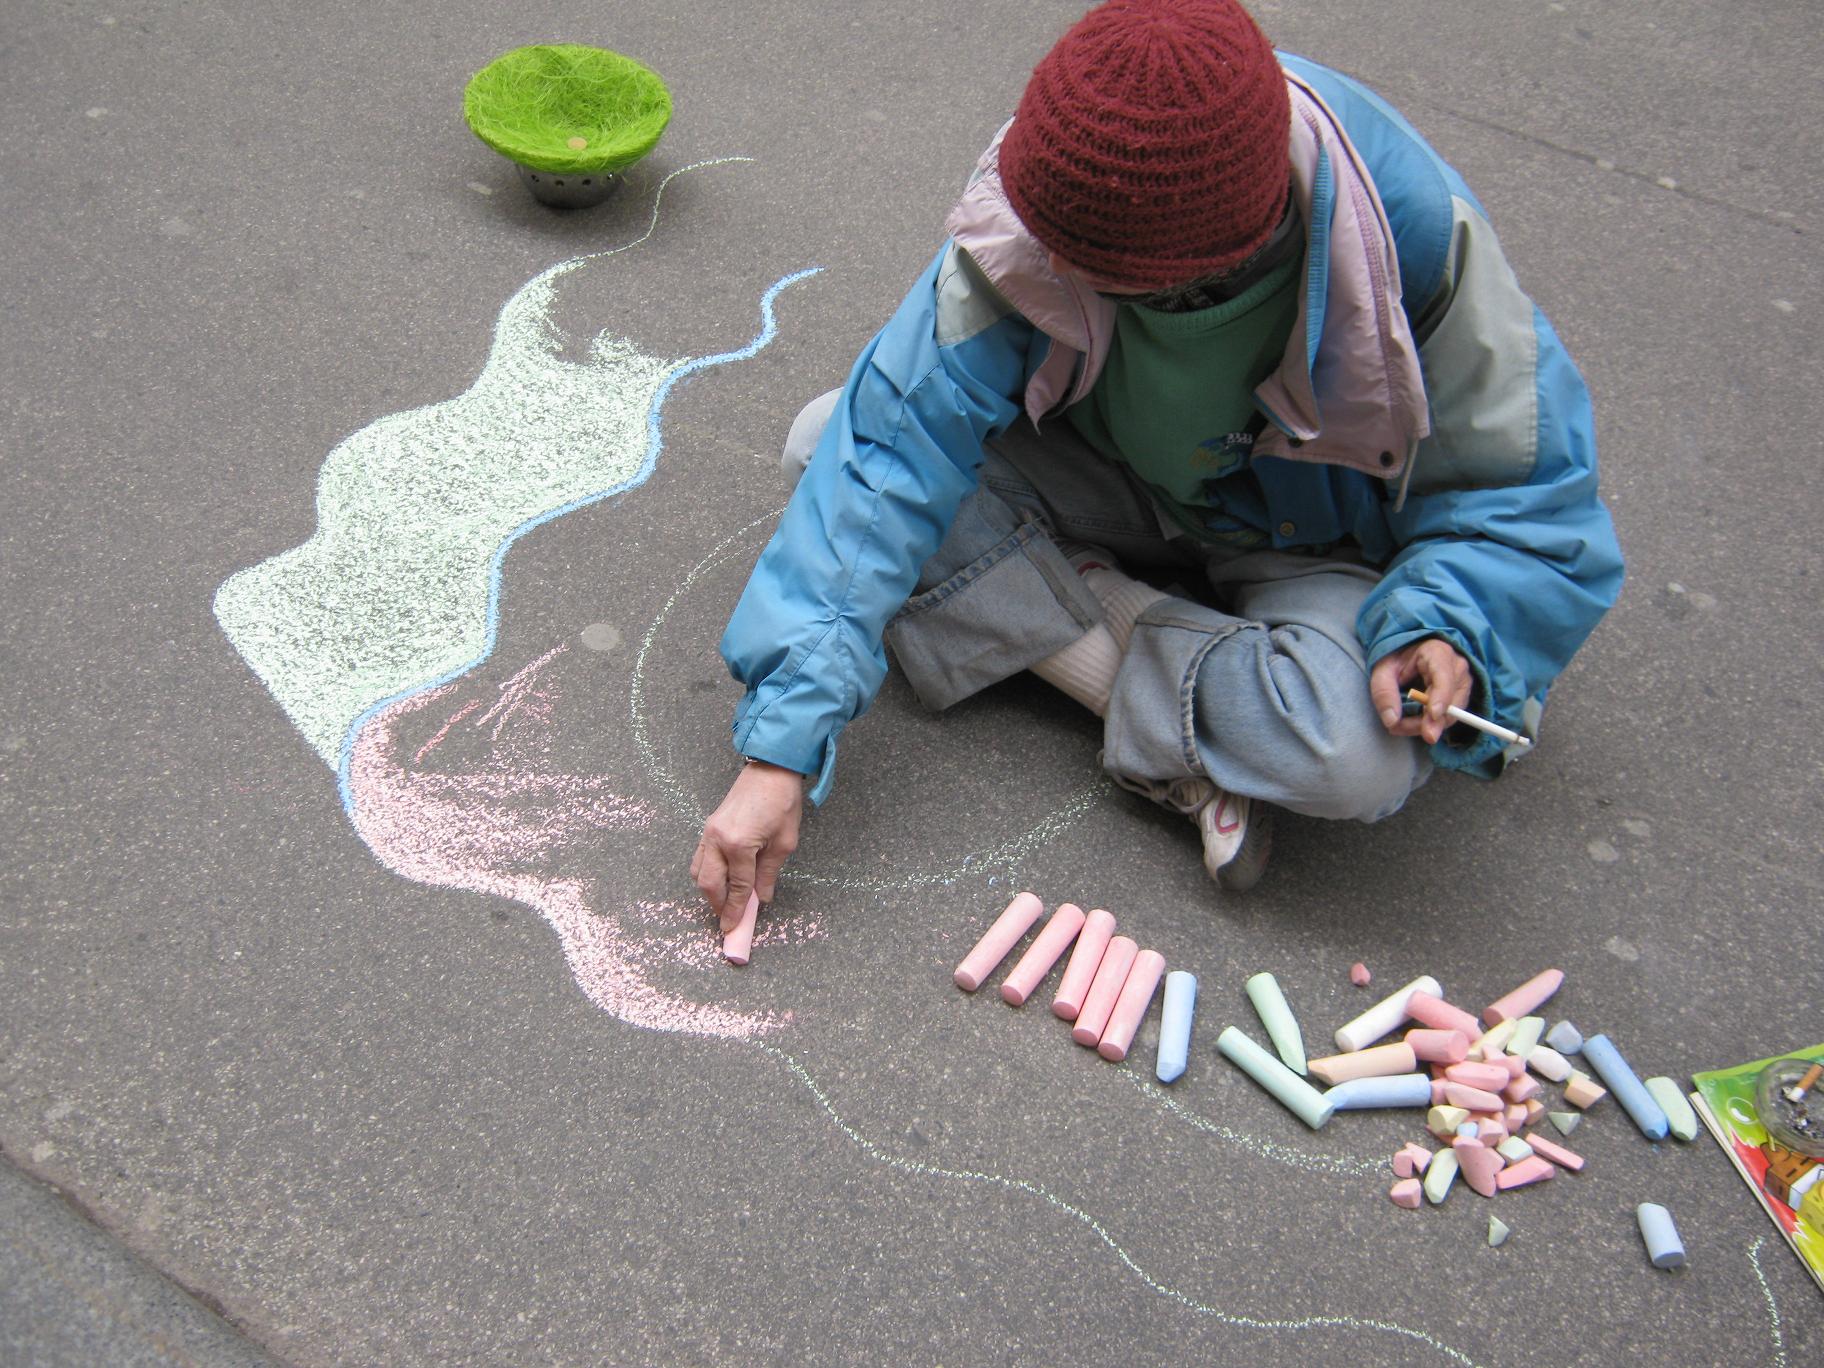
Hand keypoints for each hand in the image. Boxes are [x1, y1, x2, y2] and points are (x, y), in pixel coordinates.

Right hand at [691, 761, 804, 932]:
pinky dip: (707, 873)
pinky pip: (700, 857)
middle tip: (728, 919)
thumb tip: (760, 898)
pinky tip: (721, 880)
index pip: (737, 886)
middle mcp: (717, 839)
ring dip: (709, 890)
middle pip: (709, 883)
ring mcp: (709, 832)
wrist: (770, 769)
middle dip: (717, 904)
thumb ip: (768, 873)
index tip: (733, 928)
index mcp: (739, 844)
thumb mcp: (784, 842)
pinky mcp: (708, 827)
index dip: (736, 910)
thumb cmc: (782, 802)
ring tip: (725, 902)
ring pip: (698, 871)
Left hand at [1369, 639, 1472, 745]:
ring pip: (1450, 715)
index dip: (1440, 697)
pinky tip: (1410, 723)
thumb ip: (1384, 691)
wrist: (1410, 654)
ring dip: (1424, 726)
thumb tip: (1392, 720)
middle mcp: (1457, 668)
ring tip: (1399, 725)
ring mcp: (1462, 683)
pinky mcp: (1460, 697)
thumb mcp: (1383, 669)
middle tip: (1396, 727)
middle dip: (1425, 721)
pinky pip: (1447, 718)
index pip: (1444, 677)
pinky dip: (1428, 724)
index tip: (1432, 714)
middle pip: (1450, 702)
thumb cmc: (1397, 658)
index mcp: (1438, 654)